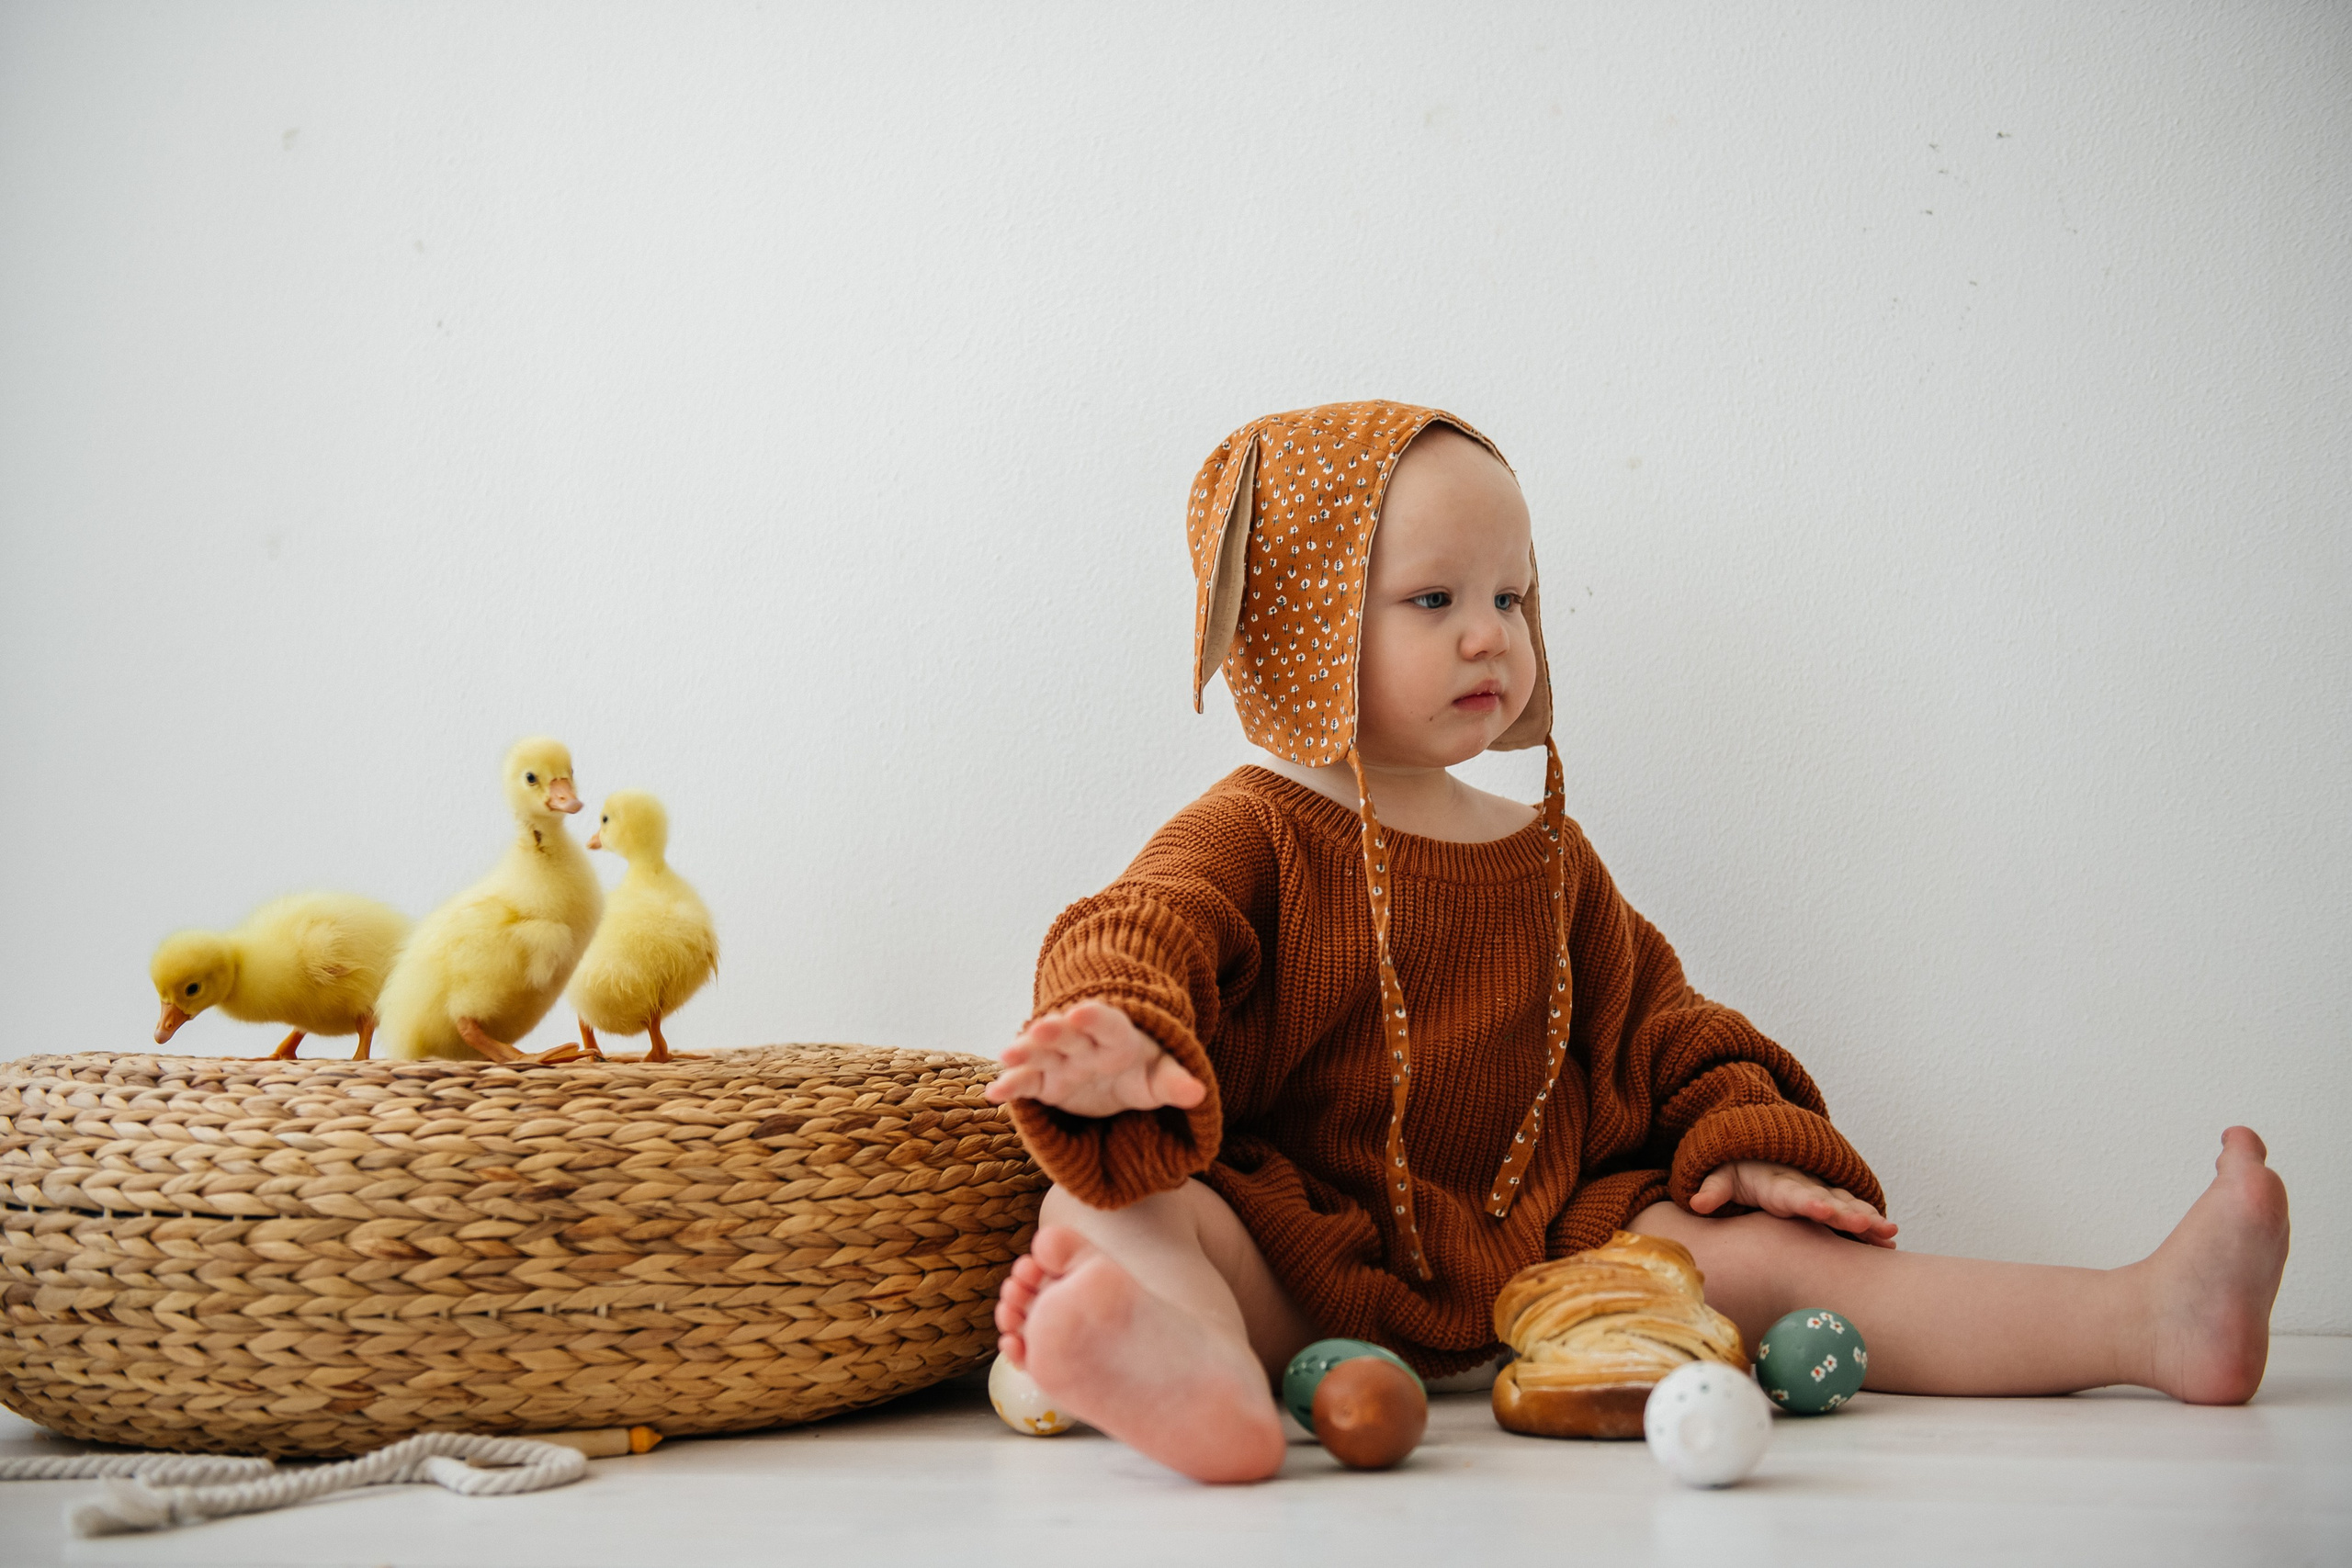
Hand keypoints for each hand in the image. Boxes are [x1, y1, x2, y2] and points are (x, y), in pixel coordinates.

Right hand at [983, 999, 1206, 1117]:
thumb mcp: (1160, 1076)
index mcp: (1117, 1037)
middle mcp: (1084, 1044)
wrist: (1117, 1072)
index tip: (1084, 1011)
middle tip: (1042, 1026)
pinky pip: (1026, 1083)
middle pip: (1069, 1034)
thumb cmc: (1142, 1069)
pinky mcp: (1044, 1083)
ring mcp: (1061, 1061)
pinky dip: (1010, 1086)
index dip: (1096, 1018)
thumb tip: (1198, 1093)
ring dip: (1025, 1051)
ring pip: (1041, 1053)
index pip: (1109, 1025)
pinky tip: (993, 1095)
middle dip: (1055, 1030)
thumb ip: (1174, 1082)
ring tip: (1007, 1055)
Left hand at [1690, 1160, 1897, 1247]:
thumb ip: (1712, 1188)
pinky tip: (1890, 1241)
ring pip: (1848, 1206)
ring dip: (1869, 1219)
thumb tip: (1697, 1202)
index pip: (1794, 1194)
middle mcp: (1804, 1187)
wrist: (1753, 1151)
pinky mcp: (1827, 1200)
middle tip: (1872, 1226)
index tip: (1824, 1210)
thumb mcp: (1719, 1174)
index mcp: (1777, 1184)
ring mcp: (1819, 1192)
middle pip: (1830, 1201)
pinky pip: (1852, 1211)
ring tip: (1891, 1234)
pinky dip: (1871, 1223)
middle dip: (1850, 1214)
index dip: (1809, 1201)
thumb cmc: (1735, 1168)